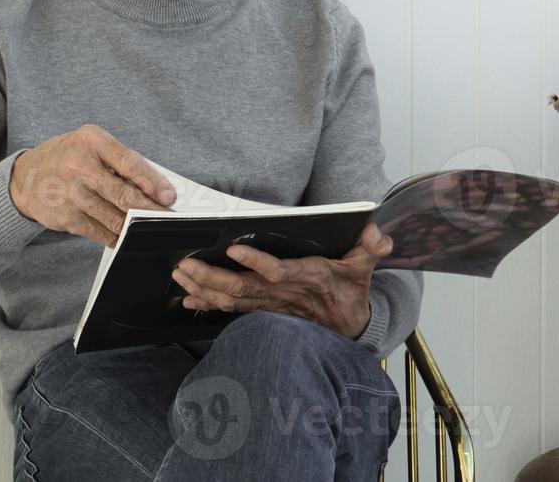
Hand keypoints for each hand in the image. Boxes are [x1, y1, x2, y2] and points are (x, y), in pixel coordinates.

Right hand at [9, 124, 175, 246]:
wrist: (25, 177)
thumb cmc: (68, 157)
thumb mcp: (92, 145)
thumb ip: (120, 160)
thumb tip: (154, 185)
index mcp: (92, 141)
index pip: (129, 162)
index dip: (152, 181)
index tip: (168, 195)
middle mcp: (79, 167)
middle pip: (123, 194)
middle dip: (149, 208)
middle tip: (166, 216)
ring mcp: (71, 195)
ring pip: (114, 217)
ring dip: (136, 225)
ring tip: (152, 227)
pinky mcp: (66, 218)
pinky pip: (99, 231)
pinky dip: (117, 236)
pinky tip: (127, 236)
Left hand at [170, 223, 393, 339]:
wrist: (350, 327)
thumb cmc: (352, 290)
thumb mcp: (367, 265)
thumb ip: (373, 247)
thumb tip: (378, 232)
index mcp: (308, 277)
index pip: (279, 272)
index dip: (257, 263)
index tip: (234, 249)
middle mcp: (284, 294)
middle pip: (244, 288)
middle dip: (212, 277)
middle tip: (186, 264)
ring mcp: (271, 305)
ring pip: (233, 299)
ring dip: (205, 288)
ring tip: (180, 275)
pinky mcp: (263, 311)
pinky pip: (232, 309)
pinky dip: (209, 303)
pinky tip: (188, 297)